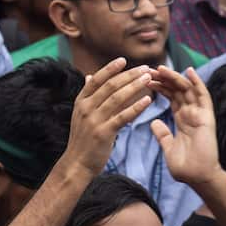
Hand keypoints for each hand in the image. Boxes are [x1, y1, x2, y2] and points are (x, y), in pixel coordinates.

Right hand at [61, 58, 152, 176]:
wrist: (76, 164)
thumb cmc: (82, 139)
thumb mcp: (80, 115)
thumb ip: (87, 96)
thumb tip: (89, 76)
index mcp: (81, 102)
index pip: (97, 80)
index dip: (110, 68)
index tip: (123, 60)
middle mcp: (86, 108)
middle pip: (110, 86)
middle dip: (129, 75)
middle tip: (145, 68)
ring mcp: (94, 120)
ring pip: (117, 98)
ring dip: (135, 86)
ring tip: (148, 79)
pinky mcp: (104, 133)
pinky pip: (123, 117)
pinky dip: (136, 107)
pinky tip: (148, 100)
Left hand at [149, 66, 221, 187]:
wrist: (197, 178)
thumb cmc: (185, 168)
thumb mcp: (168, 148)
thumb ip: (162, 135)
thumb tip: (154, 122)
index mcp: (182, 121)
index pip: (171, 98)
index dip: (160, 87)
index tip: (146, 79)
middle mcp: (191, 114)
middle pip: (178, 90)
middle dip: (164, 79)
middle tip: (149, 69)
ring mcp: (199, 115)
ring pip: (187, 90)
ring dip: (175, 77)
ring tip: (161, 68)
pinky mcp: (206, 117)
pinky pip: (203, 96)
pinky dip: (197, 83)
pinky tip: (189, 71)